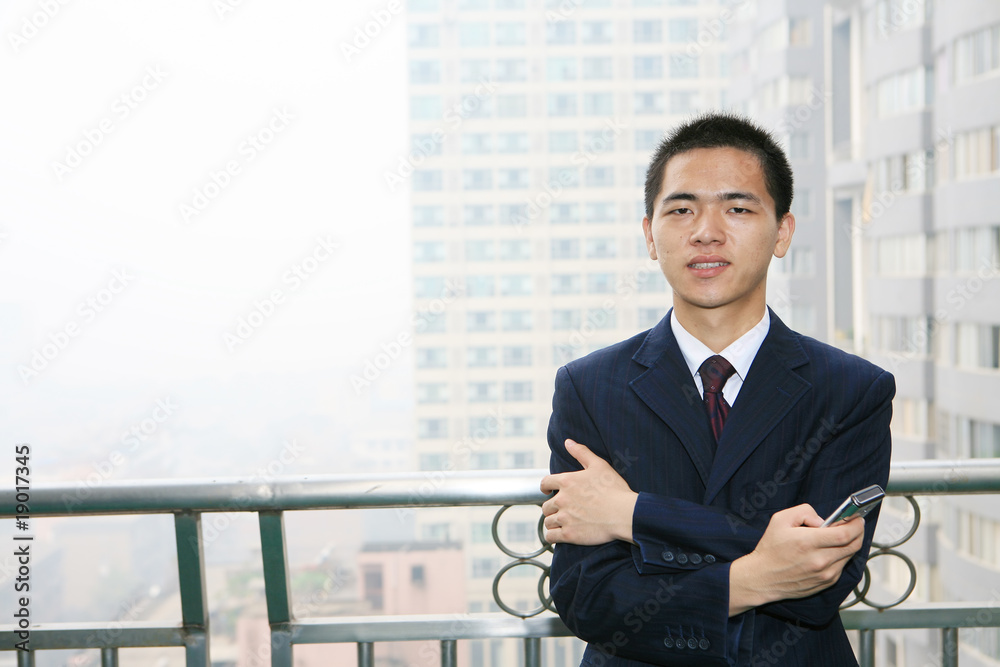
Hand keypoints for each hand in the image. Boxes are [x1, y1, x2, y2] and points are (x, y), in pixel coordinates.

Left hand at [539, 439, 638, 545]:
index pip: (545, 483)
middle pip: (546, 506)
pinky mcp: (569, 535)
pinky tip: (560, 535)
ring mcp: (564, 518)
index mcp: (567, 482)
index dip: (545, 487)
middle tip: (562, 510)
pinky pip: (551, 537)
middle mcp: (562, 500)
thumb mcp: (599, 465)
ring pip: (548, 521)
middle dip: (552, 508)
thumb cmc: (614, 490)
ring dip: (553, 522)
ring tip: (562, 523)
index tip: (547, 491)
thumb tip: (568, 442)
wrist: (624, 514)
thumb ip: (582, 452)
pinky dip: (553, 536)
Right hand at [729, 504, 864, 614]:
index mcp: (808, 542)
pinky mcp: (826, 583)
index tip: (857, 517)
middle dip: (858, 532)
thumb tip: (822, 520)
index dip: (856, 524)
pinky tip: (830, 550)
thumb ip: (804, 511)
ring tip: (839, 536)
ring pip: (850, 556)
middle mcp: (820, 561)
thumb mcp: (780, 519)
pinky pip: (842, 566)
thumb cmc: (770, 549)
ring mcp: (825, 574)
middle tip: (854, 524)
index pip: (845, 534)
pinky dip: (841, 556)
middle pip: (853, 545)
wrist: (762, 578)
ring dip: (849, 544)